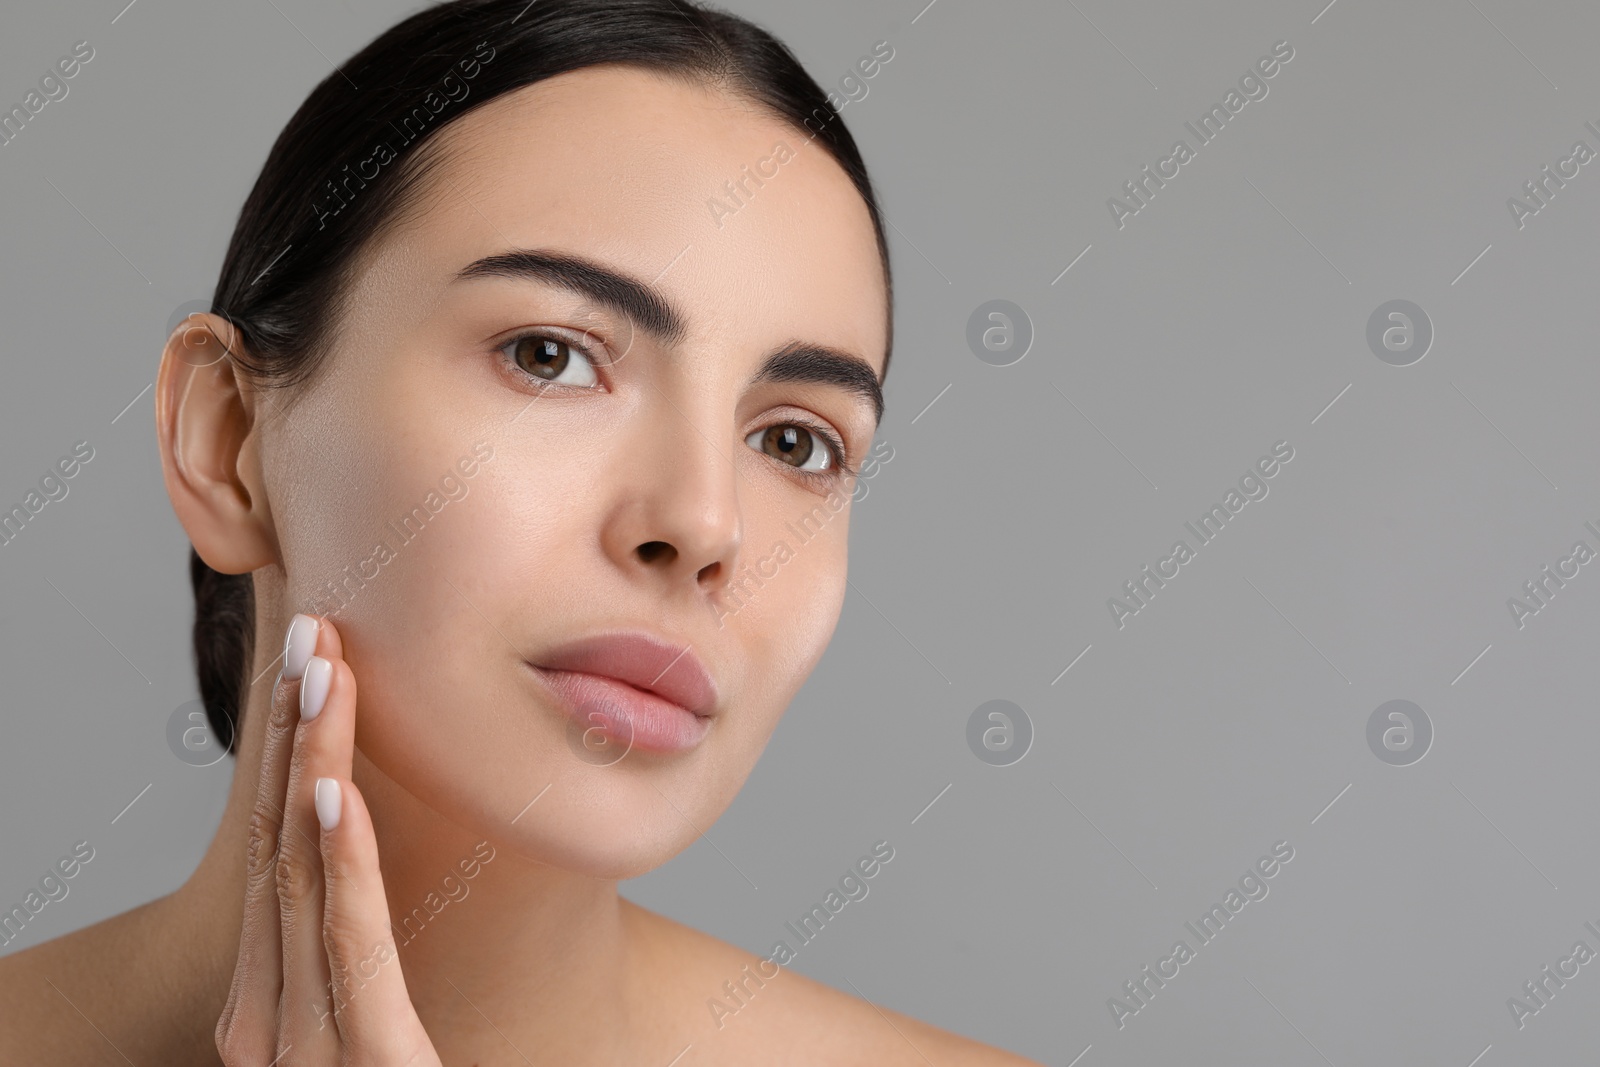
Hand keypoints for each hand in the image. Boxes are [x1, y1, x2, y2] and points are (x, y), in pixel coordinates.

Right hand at [215, 614, 441, 1064]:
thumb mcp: (381, 1035)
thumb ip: (363, 967)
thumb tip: (370, 870)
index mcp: (281, 1003)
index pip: (285, 850)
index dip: (294, 751)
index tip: (313, 663)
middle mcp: (274, 1017)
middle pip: (284, 845)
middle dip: (296, 734)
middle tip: (313, 630)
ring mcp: (306, 1045)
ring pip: (307, 878)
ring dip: (314, 766)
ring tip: (324, 672)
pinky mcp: (363, 1065)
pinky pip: (347, 950)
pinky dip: (341, 866)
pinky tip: (336, 794)